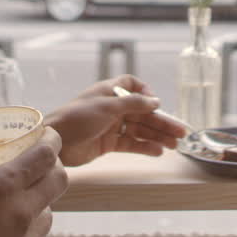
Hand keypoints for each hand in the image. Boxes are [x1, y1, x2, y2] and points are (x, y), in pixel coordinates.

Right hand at [0, 127, 67, 236]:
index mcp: (2, 187)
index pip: (45, 156)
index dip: (51, 141)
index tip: (47, 134)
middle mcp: (21, 211)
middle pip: (59, 180)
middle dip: (53, 166)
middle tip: (39, 160)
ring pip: (50, 209)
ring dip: (43, 197)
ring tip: (23, 194)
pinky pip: (36, 235)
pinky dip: (31, 223)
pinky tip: (11, 223)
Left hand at [44, 74, 187, 166]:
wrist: (55, 142)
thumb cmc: (77, 117)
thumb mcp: (107, 106)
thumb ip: (133, 103)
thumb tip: (156, 100)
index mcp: (109, 91)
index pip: (132, 85)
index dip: (145, 91)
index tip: (156, 101)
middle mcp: (112, 107)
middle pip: (142, 113)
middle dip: (161, 122)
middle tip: (181, 133)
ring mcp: (111, 126)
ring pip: (139, 130)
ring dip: (157, 136)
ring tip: (174, 145)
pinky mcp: (108, 144)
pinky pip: (131, 144)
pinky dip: (144, 147)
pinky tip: (158, 151)